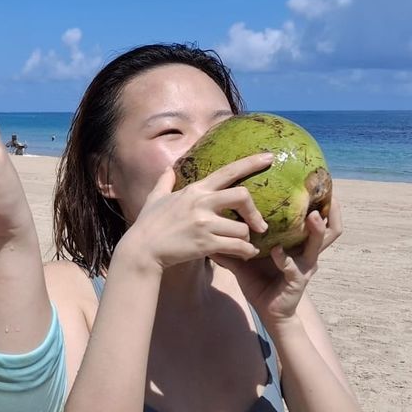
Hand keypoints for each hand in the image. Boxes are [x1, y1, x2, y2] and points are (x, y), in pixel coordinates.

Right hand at [118, 153, 275, 272]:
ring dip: (247, 238)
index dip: (251, 163)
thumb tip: (167, 169)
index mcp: (195, 190)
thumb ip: (165, 182)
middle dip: (255, 211)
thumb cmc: (148, 224)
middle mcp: (202, 203)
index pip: (228, 171)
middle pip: (242, 196)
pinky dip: (246, 251)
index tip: (269, 157)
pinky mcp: (206, 244)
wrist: (142, 250)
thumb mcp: (155, 198)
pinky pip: (236, 246)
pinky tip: (247, 254)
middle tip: (260, 224)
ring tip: (247, 244)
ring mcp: (205, 224)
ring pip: (242, 228)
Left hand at [216, 197, 342, 324]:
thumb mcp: (247, 257)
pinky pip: (293, 269)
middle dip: (332, 211)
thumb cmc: (260, 282)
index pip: (316, 218)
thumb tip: (212, 224)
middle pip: (330, 229)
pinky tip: (276, 252)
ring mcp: (304, 266)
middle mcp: (306, 252)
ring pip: (318, 245)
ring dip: (316, 230)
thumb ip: (233, 240)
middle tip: (328, 192)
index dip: (321, 201)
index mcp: (298, 242)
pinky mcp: (298, 281)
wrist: (268, 311)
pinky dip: (285, 260)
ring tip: (312, 216)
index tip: (316, 180)